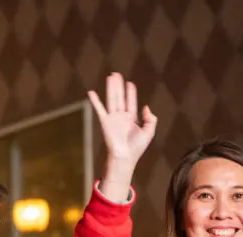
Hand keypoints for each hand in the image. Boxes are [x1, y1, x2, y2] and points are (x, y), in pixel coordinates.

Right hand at [87, 73, 156, 200]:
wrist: (125, 157)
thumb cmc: (137, 148)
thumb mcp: (149, 132)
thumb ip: (151, 119)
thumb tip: (146, 107)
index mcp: (132, 119)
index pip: (131, 102)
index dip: (131, 93)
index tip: (130, 84)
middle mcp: (121, 117)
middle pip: (120, 97)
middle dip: (119, 86)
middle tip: (117, 74)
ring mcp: (113, 119)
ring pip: (112, 99)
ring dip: (111, 88)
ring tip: (110, 76)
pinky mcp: (105, 122)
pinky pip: (99, 109)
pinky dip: (95, 101)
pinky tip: (91, 92)